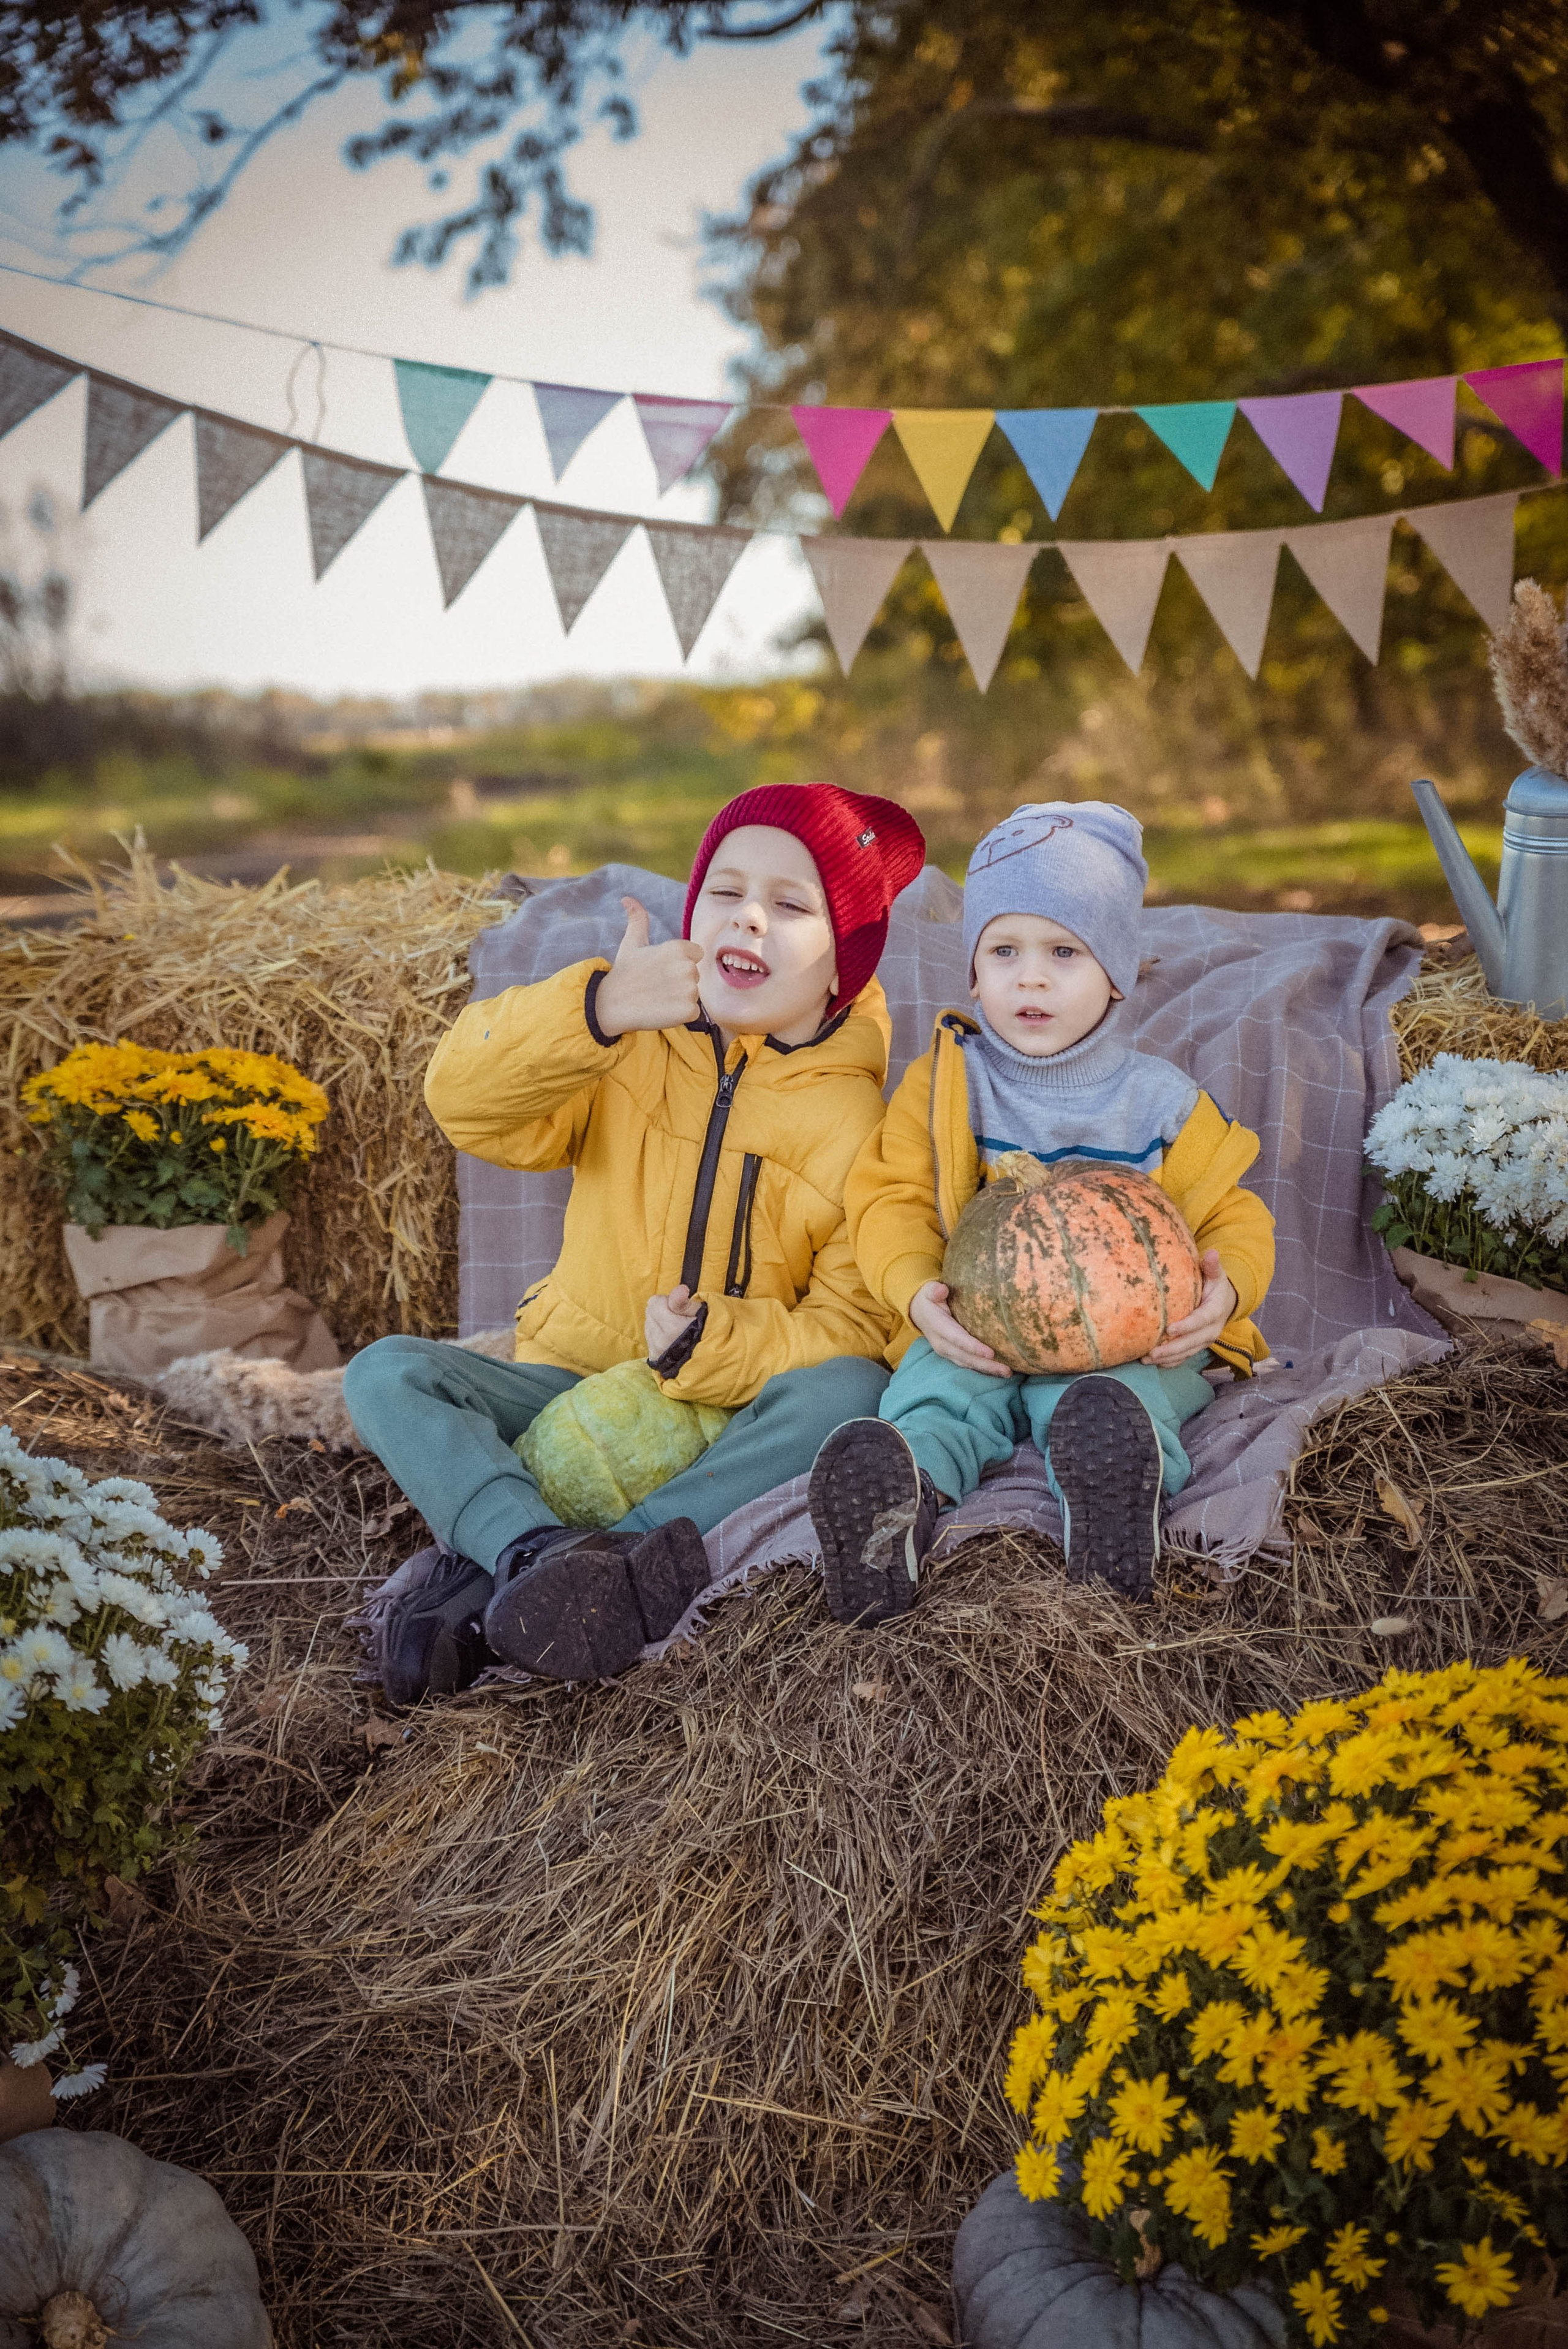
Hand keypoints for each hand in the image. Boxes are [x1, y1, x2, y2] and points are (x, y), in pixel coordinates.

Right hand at [594, 898, 703, 1037]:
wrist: (611, 1005)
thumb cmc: (624, 972)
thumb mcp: (631, 942)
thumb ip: (637, 919)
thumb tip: (627, 898)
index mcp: (679, 948)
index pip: (696, 954)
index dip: (680, 962)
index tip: (661, 969)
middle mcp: (687, 967)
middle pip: (694, 975)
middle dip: (679, 981)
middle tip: (656, 985)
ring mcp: (689, 990)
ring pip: (693, 994)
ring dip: (679, 998)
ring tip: (657, 998)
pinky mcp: (687, 1011)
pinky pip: (693, 1012)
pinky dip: (680, 1015)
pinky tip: (661, 1010)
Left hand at [646, 1283, 699, 1359]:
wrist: (706, 1360)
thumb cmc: (706, 1333)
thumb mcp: (701, 1314)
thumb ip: (685, 1302)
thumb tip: (680, 1289)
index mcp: (671, 1327)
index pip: (655, 1301)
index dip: (668, 1301)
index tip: (680, 1309)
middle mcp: (660, 1339)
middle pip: (650, 1311)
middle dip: (662, 1310)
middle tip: (679, 1318)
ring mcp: (655, 1348)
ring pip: (649, 1323)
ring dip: (659, 1322)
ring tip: (676, 1329)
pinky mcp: (653, 1355)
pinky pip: (648, 1336)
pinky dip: (657, 1334)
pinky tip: (670, 1338)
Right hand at [909, 1280, 1011, 1376]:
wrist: (919, 1313)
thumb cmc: (928, 1299)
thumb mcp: (929, 1291)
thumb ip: (934, 1290)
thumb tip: (942, 1290)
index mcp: (938, 1327)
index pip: (957, 1339)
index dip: (973, 1347)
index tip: (990, 1353)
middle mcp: (942, 1344)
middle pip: (966, 1357)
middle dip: (986, 1364)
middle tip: (1006, 1369)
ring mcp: (946, 1352)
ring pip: (967, 1364)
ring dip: (987, 1370)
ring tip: (1007, 1373)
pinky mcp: (952, 1355)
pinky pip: (968, 1364)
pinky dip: (982, 1369)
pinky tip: (998, 1371)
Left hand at [1145, 1249, 1236, 1367]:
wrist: (1226, 1301)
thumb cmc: (1215, 1285)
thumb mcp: (1216, 1274)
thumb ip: (1212, 1266)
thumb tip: (1212, 1253)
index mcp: (1215, 1311)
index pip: (1201, 1320)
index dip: (1187, 1326)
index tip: (1170, 1329)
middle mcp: (1212, 1329)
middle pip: (1192, 1342)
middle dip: (1172, 1348)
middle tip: (1152, 1352)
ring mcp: (1205, 1340)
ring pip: (1188, 1352)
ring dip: (1168, 1358)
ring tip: (1146, 1360)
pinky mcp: (1199, 1345)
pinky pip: (1186, 1356)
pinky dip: (1172, 1362)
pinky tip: (1156, 1364)